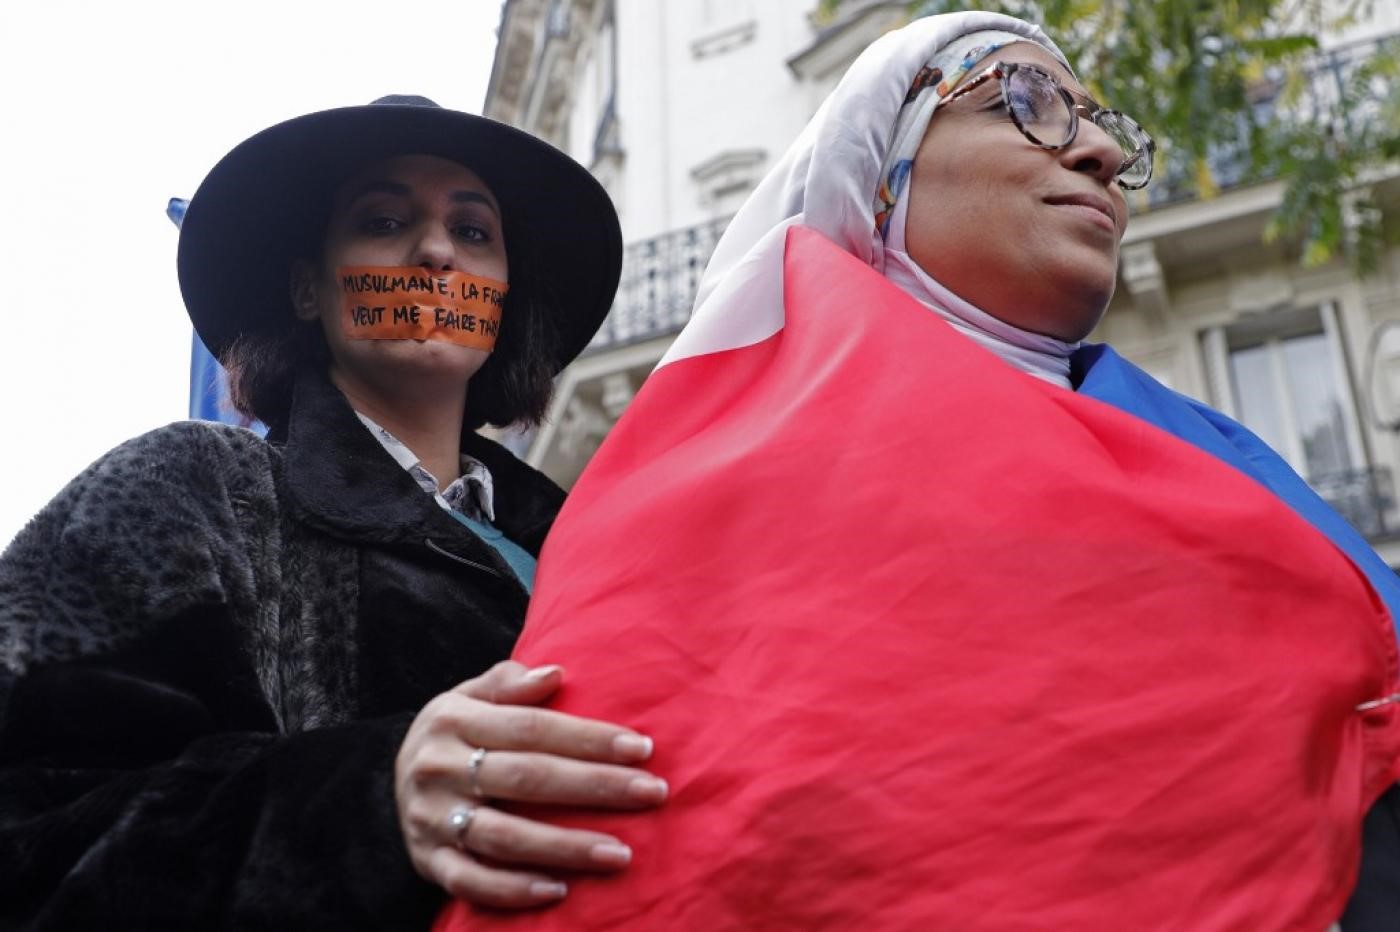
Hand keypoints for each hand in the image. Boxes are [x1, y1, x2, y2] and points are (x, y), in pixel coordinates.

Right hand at [395, 660, 665, 908]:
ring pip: (505, 837)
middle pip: (528, 778)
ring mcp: (432, 819)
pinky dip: (514, 890)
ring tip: (621, 853)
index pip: (532, 727)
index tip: (642, 748)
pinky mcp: (428, 862)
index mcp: (453, 720)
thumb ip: (508, 684)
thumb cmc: (451, 735)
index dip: (589, 738)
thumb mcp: (467, 696)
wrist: (386, 781)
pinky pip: (471, 882)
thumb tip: (554, 674)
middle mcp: (440, 769)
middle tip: (652, 793)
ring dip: (566, 847)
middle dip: (596, 786)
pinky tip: (560, 891)